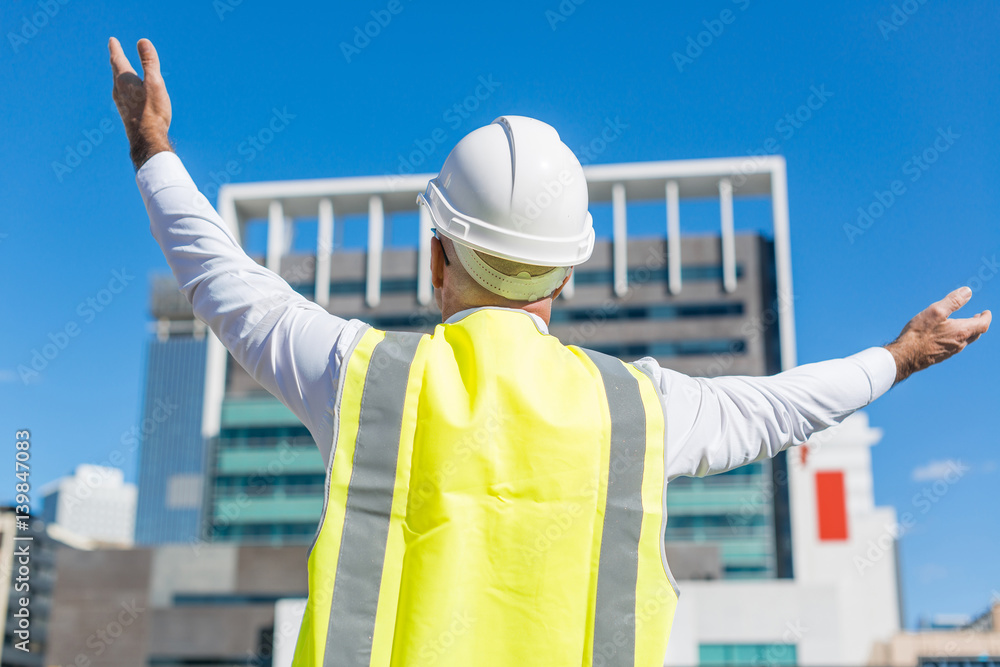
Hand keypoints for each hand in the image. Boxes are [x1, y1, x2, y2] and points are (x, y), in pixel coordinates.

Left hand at [109, 37, 172, 169]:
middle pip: (116, 70)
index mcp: (124, 79)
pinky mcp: (125, 112)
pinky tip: (129, 95)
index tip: (112, 40)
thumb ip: (149, 62)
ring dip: (120, 74)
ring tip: (121, 70)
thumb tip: (142, 41)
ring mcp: (120, 102)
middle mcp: (118, 89)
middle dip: (116, 59)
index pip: (117, 59)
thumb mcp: (154, 83)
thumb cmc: (152, 111)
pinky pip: (123, 94)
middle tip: (114, 51)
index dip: (115, 48)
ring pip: (118, 83)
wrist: (147, 139)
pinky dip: (124, 87)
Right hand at [885, 286, 990, 383]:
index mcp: (961, 331)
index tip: (986, 312)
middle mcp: (959, 343)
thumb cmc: (920, 333)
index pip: (982, 324)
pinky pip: (954, 346)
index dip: (986, 317)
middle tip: (977, 317)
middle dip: (978, 324)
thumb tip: (968, 291)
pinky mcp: (941, 356)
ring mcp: (950, 351)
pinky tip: (947, 337)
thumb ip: (953, 301)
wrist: (906, 356)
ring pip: (965, 341)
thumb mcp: (936, 311)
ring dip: (968, 332)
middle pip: (976, 334)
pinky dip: (957, 338)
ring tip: (963, 325)